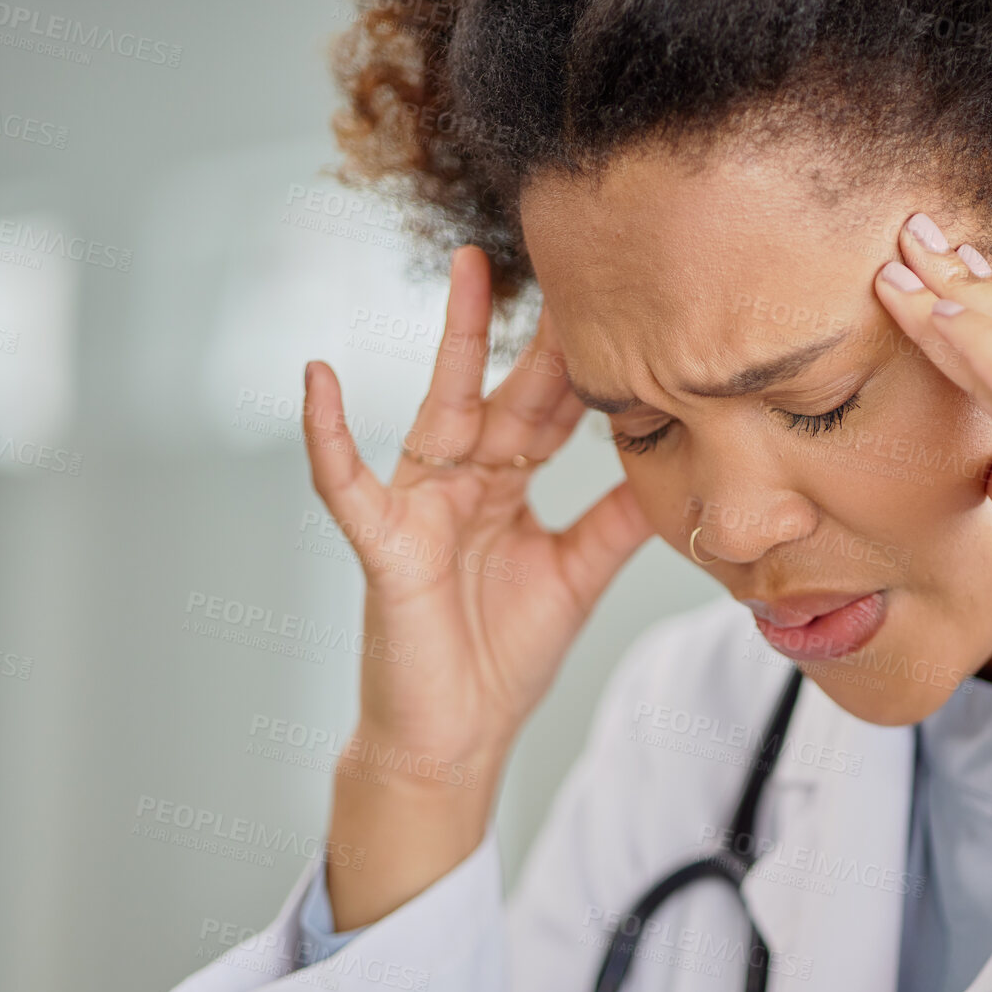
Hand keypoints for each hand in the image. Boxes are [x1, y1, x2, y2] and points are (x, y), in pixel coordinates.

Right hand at [302, 246, 652, 924]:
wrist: (455, 740)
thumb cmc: (504, 657)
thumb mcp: (578, 574)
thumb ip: (616, 519)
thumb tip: (675, 465)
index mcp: (510, 487)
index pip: (552, 408)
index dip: (586, 360)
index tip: (631, 300)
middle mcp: (465, 482)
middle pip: (508, 391)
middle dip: (539, 328)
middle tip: (575, 251)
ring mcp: (420, 507)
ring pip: (441, 409)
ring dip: (452, 340)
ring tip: (468, 265)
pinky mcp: (383, 545)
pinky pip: (346, 483)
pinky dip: (327, 435)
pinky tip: (316, 378)